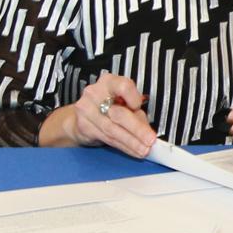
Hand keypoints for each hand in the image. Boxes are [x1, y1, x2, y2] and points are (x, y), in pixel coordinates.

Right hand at [40, 72, 156, 157]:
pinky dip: (122, 146)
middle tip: (150, 140)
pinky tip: (132, 150)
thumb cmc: (108, 107)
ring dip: (131, 142)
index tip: (139, 108)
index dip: (134, 98)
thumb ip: (136, 113)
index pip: (123, 86)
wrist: (82, 117)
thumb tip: (148, 131)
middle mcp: (96, 93)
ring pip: (113, 129)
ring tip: (144, 150)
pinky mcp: (84, 126)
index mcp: (110, 82)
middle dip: (137, 129)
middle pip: (119, 113)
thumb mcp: (124, 104)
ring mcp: (86, 109)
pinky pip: (106, 138)